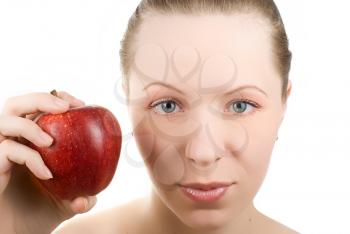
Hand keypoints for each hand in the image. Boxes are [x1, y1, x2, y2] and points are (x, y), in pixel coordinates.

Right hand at [0, 91, 96, 233]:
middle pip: (17, 104)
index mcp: (32, 140)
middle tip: (65, 108)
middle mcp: (14, 141)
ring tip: (50, 141)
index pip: (39, 106)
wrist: (17, 232)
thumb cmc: (41, 213)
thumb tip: (88, 198)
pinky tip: (47, 174)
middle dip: (41, 99)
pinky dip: (29, 157)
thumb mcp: (68, 202)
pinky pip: (7, 150)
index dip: (56, 98)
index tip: (80, 104)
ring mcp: (0, 151)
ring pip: (5, 120)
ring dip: (30, 126)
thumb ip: (83, 197)